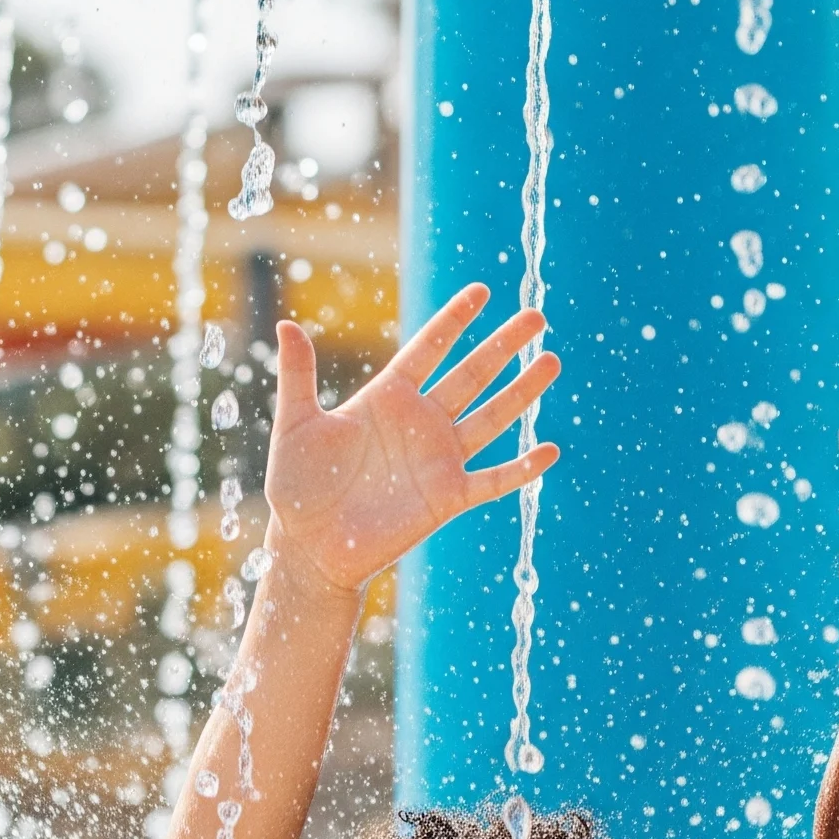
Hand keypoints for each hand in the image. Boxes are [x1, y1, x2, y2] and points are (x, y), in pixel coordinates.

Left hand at [264, 284, 560, 592]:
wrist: (310, 547)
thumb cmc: (298, 487)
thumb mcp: (296, 425)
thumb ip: (298, 375)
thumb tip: (286, 325)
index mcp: (387, 397)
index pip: (429, 349)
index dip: (454, 320)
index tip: (482, 291)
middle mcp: (420, 422)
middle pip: (472, 375)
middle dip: (504, 346)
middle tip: (537, 317)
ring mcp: (438, 459)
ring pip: (491, 418)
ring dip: (522, 392)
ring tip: (551, 362)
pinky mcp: (448, 498)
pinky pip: (493, 480)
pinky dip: (522, 469)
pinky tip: (550, 450)